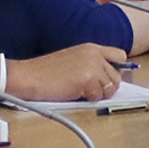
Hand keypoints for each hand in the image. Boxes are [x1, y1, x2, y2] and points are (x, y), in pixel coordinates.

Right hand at [4, 41, 127, 102]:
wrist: (28, 76)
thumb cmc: (45, 71)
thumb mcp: (72, 60)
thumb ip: (91, 64)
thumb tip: (108, 79)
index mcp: (91, 47)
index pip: (119, 55)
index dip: (117, 69)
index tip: (110, 79)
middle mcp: (94, 54)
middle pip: (117, 76)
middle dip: (108, 87)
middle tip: (92, 91)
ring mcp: (92, 66)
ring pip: (110, 88)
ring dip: (98, 94)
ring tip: (81, 91)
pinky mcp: (87, 80)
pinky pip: (98, 96)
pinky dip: (88, 99)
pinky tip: (75, 93)